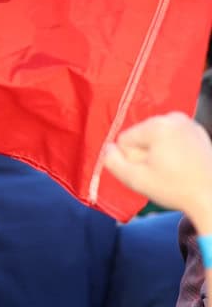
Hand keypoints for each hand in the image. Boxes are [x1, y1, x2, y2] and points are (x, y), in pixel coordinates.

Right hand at [101, 112, 211, 227]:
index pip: (125, 140)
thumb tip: (108, 149)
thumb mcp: (135, 179)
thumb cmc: (176, 188)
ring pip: (155, 138)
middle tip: (162, 172)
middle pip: (140, 136)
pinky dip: (172, 150)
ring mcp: (189, 123)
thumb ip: (112, 162)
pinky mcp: (198, 130)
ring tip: (173, 169)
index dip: (131, 159)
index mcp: (158, 126)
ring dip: (158, 153)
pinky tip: (182, 164)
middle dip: (145, 154)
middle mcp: (174, 118)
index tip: (150, 172)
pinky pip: (171, 138)